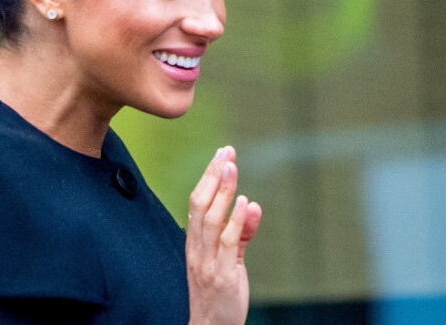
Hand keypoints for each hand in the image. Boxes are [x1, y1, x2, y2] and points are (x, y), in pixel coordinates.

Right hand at [186, 146, 261, 324]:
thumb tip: (251, 205)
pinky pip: (228, 243)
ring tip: (232, 167)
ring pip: (211, 219)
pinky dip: (234, 220)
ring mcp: (208, 261)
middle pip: (200, 204)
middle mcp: (197, 248)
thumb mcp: (228, 259)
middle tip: (226, 152)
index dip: (207, 176)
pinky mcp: (223, 275)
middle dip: (212, 175)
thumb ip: (241, 232)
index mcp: (194, 241)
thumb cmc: (218, 293)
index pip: (197, 201)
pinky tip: (244, 202)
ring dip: (222, 191)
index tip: (220, 154)